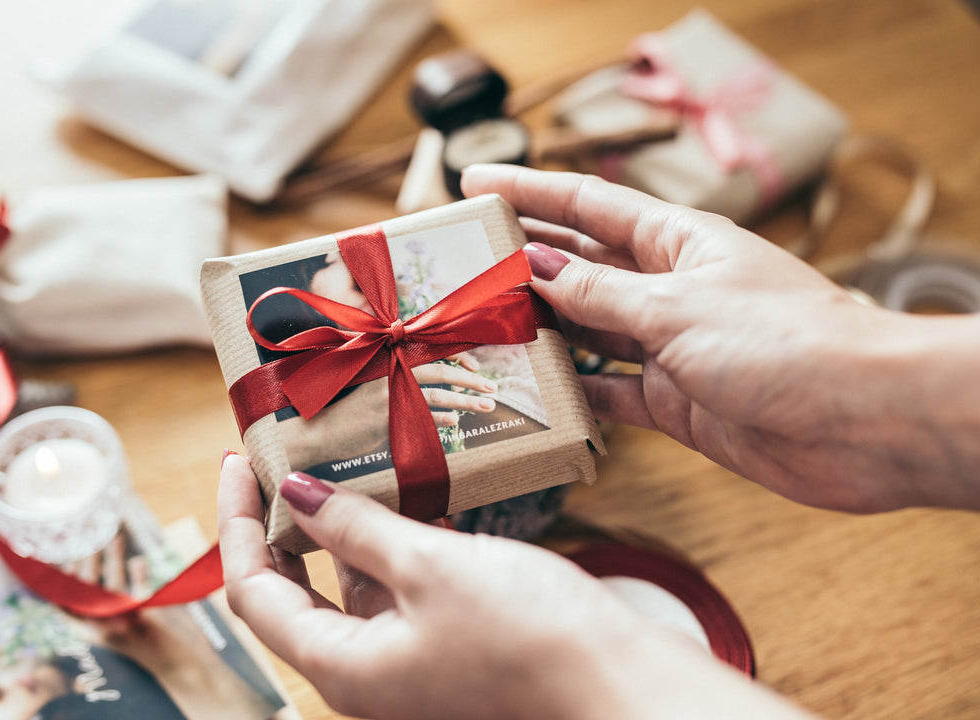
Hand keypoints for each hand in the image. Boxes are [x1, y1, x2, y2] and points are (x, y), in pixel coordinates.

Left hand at [218, 456, 814, 719]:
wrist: (617, 681)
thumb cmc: (527, 635)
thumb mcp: (428, 567)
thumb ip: (355, 529)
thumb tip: (296, 494)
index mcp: (342, 666)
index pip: (254, 592)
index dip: (238, 523)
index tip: (239, 462)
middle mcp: (366, 670)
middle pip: (296, 590)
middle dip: (286, 523)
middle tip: (284, 458)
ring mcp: (408, 658)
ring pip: (353, 583)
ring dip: (347, 524)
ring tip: (348, 461)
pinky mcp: (446, 641)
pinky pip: (401, 586)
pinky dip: (396, 541)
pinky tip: (414, 495)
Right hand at [281, 354, 495, 467]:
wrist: (316, 433)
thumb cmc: (342, 407)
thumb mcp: (368, 382)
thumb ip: (397, 376)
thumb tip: (433, 384)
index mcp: (384, 359)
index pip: (427, 349)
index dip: (455, 356)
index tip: (476, 365)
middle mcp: (387, 374)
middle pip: (438, 372)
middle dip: (469, 379)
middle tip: (492, 387)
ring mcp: (386, 399)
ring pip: (436, 397)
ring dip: (465, 401)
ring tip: (486, 405)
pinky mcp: (386, 423)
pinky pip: (422, 420)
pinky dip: (441, 421)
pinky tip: (455, 423)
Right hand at [464, 164, 979, 511]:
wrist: (860, 421)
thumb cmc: (784, 341)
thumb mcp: (678, 308)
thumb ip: (601, 294)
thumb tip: (536, 270)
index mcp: (678, 242)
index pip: (588, 206)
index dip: (530, 192)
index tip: (476, 182)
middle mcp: (670, 289)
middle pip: (581, 267)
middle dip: (523, 263)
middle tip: (460, 264)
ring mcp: (671, 346)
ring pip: (588, 331)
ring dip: (539, 330)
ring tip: (478, 327)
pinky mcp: (676, 402)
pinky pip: (609, 392)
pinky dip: (574, 393)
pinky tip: (533, 392)